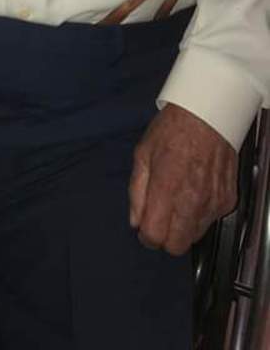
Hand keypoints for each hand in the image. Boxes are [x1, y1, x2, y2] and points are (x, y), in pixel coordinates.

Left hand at [129, 103, 236, 255]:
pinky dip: (200, 215)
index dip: (146, 236)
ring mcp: (213, 203)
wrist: (208, 116)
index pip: (155, 236)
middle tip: (161, 219)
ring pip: (195, 237)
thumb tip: (135, 221)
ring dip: (183, 227)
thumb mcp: (142, 154)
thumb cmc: (172, 130)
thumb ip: (137, 191)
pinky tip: (195, 193)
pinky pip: (211, 221)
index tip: (145, 228)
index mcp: (166, 188)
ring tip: (178, 200)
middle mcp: (192, 201)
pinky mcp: (228, 201)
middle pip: (177, 246)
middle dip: (165, 238)